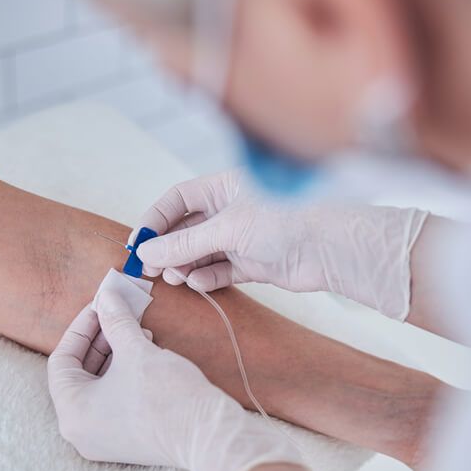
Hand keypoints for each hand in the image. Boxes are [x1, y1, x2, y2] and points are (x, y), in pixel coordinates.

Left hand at [47, 289, 302, 470]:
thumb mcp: (136, 351)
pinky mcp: (124, 440)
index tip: (101, 307)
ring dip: (114, 356)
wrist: (208, 435)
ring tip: (137, 333)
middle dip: (100, 340)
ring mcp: (102, 439)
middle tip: (118, 315)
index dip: (81, 327)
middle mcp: (79, 431)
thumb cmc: (168, 396)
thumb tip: (106, 295)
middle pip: (79, 374)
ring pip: (97, 386)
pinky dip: (123, 376)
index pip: (62, 360)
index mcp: (72, 412)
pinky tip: (145, 355)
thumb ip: (116, 321)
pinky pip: (112, 401)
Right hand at [134, 170, 428, 319]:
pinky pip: (219, 272)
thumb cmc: (286, 220)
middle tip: (149, 269)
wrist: (331, 248)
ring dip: (184, 266)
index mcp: (224, 187)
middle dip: (167, 248)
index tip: (138, 243)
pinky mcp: (254, 264)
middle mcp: (232, 211)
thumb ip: (186, 244)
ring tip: (174, 278)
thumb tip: (147, 254)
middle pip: (186, 229)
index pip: (178, 199)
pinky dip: (206, 278)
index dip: (156, 219)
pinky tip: (197, 283)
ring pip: (201, 253)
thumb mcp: (228, 229)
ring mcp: (243, 238)